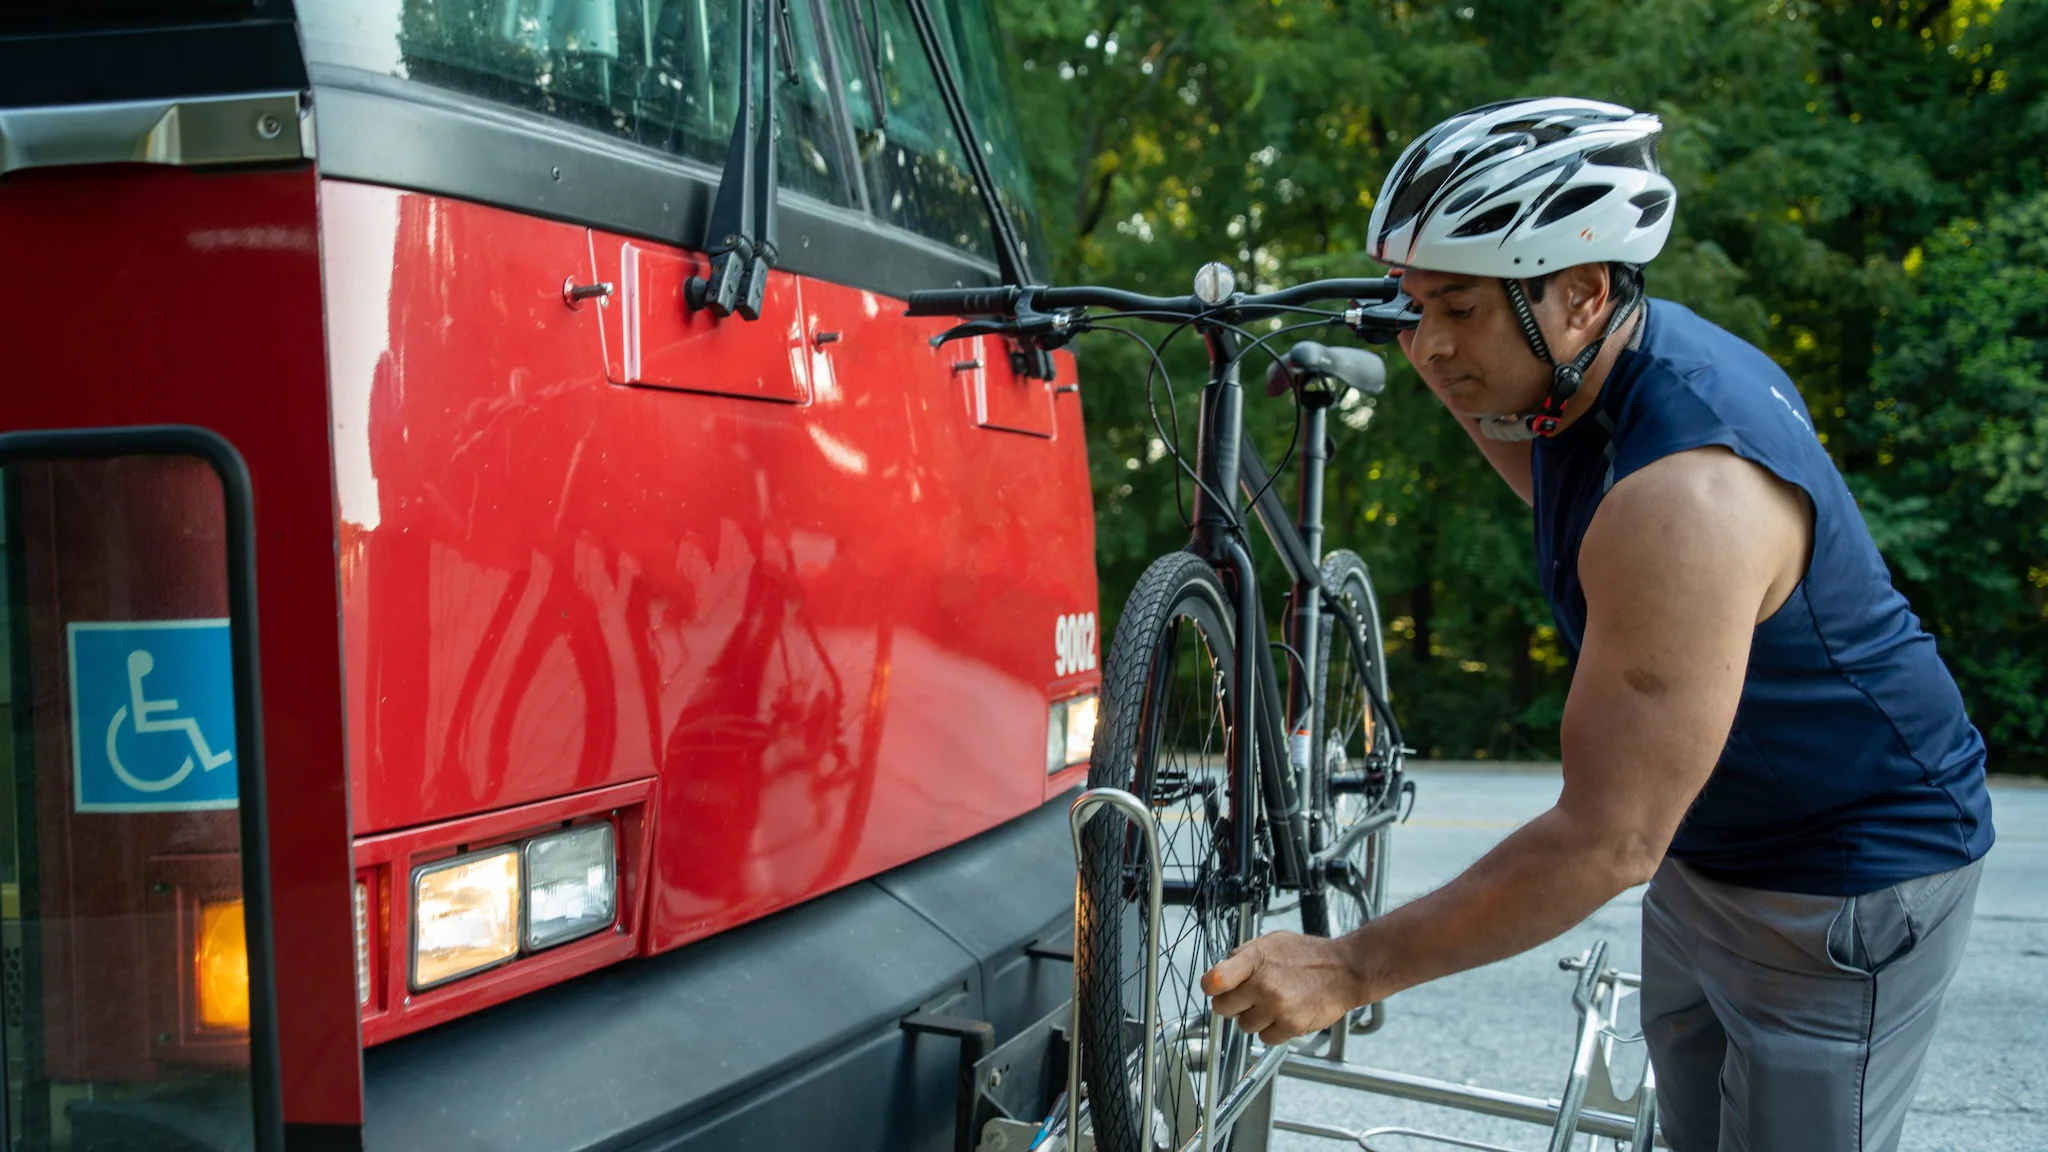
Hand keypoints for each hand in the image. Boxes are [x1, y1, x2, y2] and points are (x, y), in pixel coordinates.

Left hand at [1201, 931, 1368, 1044]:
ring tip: (1273, 1003)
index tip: (1213, 988)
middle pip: (1223, 1008)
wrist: (1344, 970)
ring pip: (1244, 1025)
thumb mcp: (1271, 942)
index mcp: (1255, 959)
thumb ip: (1243, 956)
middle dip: (1232, 1004)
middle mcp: (1263, 984)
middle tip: (1248, 997)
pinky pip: (1265, 1038)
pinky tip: (1283, 1014)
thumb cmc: (1307, 956)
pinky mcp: (1291, 1026)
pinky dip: (1271, 1030)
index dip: (1210, 986)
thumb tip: (1221, 972)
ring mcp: (1277, 1007)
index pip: (1215, 980)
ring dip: (1254, 1018)